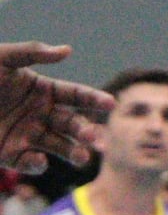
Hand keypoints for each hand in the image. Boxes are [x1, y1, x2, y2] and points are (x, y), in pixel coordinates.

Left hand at [0, 44, 109, 171]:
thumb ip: (32, 52)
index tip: (110, 104)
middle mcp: (41, 114)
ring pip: (57, 146)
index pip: (76, 95)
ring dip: (72, 152)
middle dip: (87, 131)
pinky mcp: (9, 153)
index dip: (94, 99)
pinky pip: (28, 162)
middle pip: (72, 124)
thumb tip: (67, 50)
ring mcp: (26, 135)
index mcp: (44, 90)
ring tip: (83, 158)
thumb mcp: (2, 58)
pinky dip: (36, 164)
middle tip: (97, 139)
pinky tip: (38, 160)